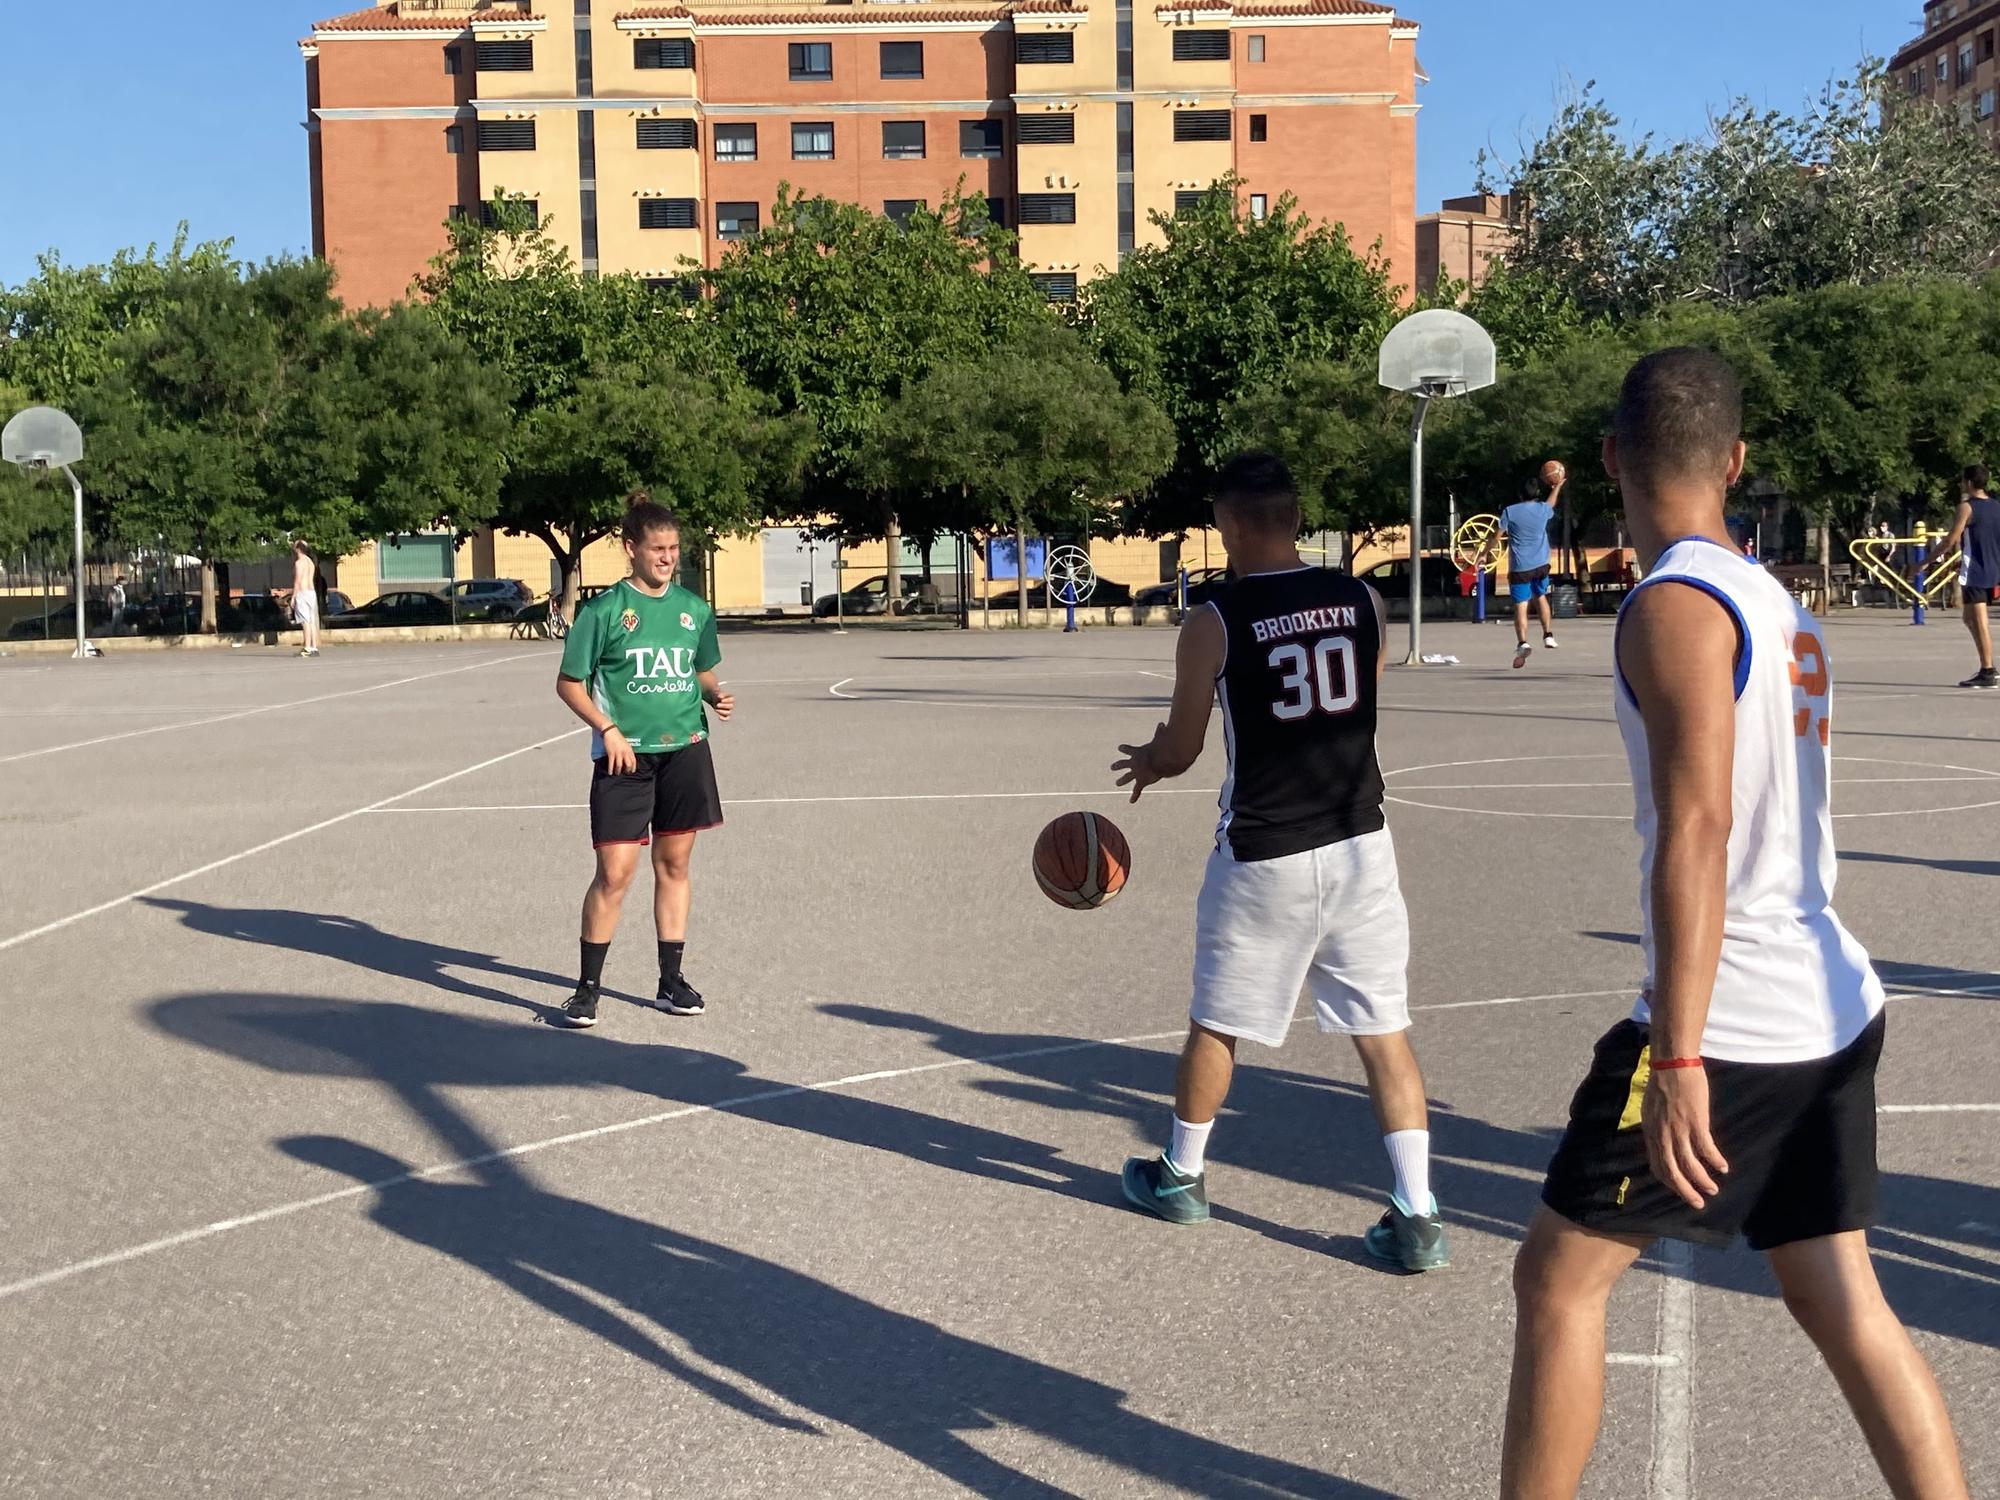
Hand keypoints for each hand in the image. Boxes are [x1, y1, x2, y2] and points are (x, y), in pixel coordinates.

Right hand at [602, 726, 637, 774]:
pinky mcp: (611, 753)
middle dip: (626, 770)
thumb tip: (629, 759)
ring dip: (618, 771)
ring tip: (617, 773)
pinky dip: (611, 769)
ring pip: (619, 765)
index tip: (632, 771)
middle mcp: (625, 752)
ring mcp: (618, 753)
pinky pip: (611, 763)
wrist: (611, 732)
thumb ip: (628, 751)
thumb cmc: (619, 738)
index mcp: (629, 750)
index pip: (634, 761)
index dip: (633, 767)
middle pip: (628, 764)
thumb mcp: (626, 744)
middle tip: (624, 773)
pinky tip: (610, 772)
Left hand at [708, 691, 734, 721]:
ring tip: (715, 709)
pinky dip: (724, 719)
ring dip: (722, 712)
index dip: (727, 700)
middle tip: (717, 705)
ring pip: (729, 713)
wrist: (714, 700)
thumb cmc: (717, 696)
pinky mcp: (726, 715)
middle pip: (731, 706)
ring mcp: (729, 711)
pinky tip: (719, 717)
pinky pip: (727, 719)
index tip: (721, 700)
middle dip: (724, 706)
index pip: (732, 700)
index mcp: (731, 698)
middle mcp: (731, 705)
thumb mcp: (717, 693)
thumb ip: (719, 694)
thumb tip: (720, 697)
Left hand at [1112, 724, 1165, 801]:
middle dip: (1117, 766)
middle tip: (1112, 767)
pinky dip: (1134, 796)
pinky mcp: (1141, 781)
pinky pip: (1137, 790)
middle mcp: (1134, 763)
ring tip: (1117, 783)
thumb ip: (1160, 732)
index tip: (1120, 748)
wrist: (1161, 761)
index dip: (1124, 749)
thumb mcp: (1159, 738)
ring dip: (1122, 780)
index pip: (1127, 749)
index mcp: (1137, 752)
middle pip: (1122, 764)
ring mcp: (1136, 773)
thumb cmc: (1161, 748)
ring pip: (1127, 778)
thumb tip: (1163, 723)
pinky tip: (1131, 801)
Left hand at [1643, 1064, 1728, 1210]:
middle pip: (1671, 1171)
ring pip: (1689, 1164)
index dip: (1669, 1181)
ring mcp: (1678, 1130)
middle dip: (1685, 1190)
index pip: (1657, 1165)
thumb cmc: (1664, 1083)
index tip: (1680, 1190)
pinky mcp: (1695, 1123)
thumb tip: (1662, 1140)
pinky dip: (1714, 1161)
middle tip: (1697, 1203)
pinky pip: (1705, 1149)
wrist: (1672, 1064)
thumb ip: (1657, 1127)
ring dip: (1702, 1180)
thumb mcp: (1652, 1109)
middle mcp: (1662, 1134)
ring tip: (1713, 1190)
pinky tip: (1723, 1168)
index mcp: (1651, 1131)